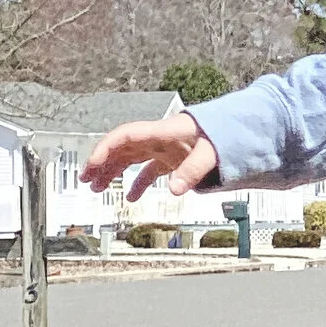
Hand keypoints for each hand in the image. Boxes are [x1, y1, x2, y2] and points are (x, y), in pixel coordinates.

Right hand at [82, 113, 214, 201]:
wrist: (240, 129)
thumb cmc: (225, 134)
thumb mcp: (211, 152)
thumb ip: (193, 171)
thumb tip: (173, 190)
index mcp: (163, 132)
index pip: (126, 136)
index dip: (105, 148)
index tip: (92, 165)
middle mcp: (159, 138)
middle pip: (122, 148)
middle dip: (101, 162)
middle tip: (85, 179)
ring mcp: (165, 148)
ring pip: (131, 158)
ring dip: (113, 171)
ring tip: (96, 187)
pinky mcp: (173, 158)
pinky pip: (149, 169)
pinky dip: (138, 182)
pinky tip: (131, 197)